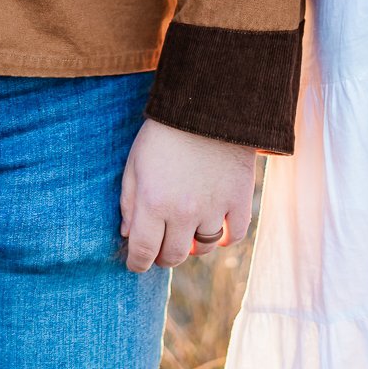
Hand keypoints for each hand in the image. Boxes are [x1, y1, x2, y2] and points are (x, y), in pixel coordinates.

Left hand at [120, 119, 256, 271]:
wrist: (207, 104)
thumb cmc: (164, 132)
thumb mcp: (135, 162)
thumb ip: (128, 201)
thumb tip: (128, 235)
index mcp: (152, 202)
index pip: (142, 252)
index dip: (137, 263)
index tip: (137, 263)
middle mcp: (182, 212)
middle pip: (172, 256)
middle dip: (163, 256)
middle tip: (162, 245)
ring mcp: (213, 208)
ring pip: (202, 249)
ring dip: (192, 245)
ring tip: (188, 230)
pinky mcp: (239, 199)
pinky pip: (233, 236)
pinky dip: (224, 238)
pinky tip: (216, 228)